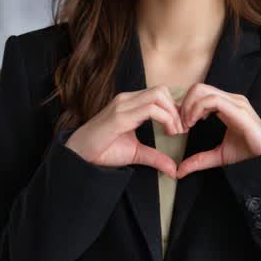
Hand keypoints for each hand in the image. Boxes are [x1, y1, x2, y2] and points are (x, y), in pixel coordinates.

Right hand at [66, 86, 183, 175]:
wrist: (80, 155)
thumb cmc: (104, 150)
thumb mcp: (136, 153)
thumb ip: (155, 157)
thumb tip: (174, 169)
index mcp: (130, 103)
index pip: (159, 94)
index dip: (174, 108)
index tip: (180, 127)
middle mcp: (127, 99)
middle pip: (162, 90)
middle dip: (176, 109)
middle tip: (181, 129)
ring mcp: (122, 105)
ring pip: (158, 95)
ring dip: (173, 113)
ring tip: (175, 132)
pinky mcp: (120, 116)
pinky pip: (150, 109)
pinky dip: (166, 119)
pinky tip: (168, 132)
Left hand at [175, 84, 260, 177]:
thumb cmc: (247, 154)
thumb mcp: (218, 156)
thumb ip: (199, 160)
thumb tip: (180, 171)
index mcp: (226, 105)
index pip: (200, 93)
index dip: (185, 106)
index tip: (182, 125)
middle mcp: (230, 99)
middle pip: (198, 88)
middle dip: (184, 104)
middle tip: (182, 125)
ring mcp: (235, 102)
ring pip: (202, 91)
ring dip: (189, 107)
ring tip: (187, 125)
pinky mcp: (238, 109)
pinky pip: (212, 100)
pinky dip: (197, 109)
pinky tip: (194, 123)